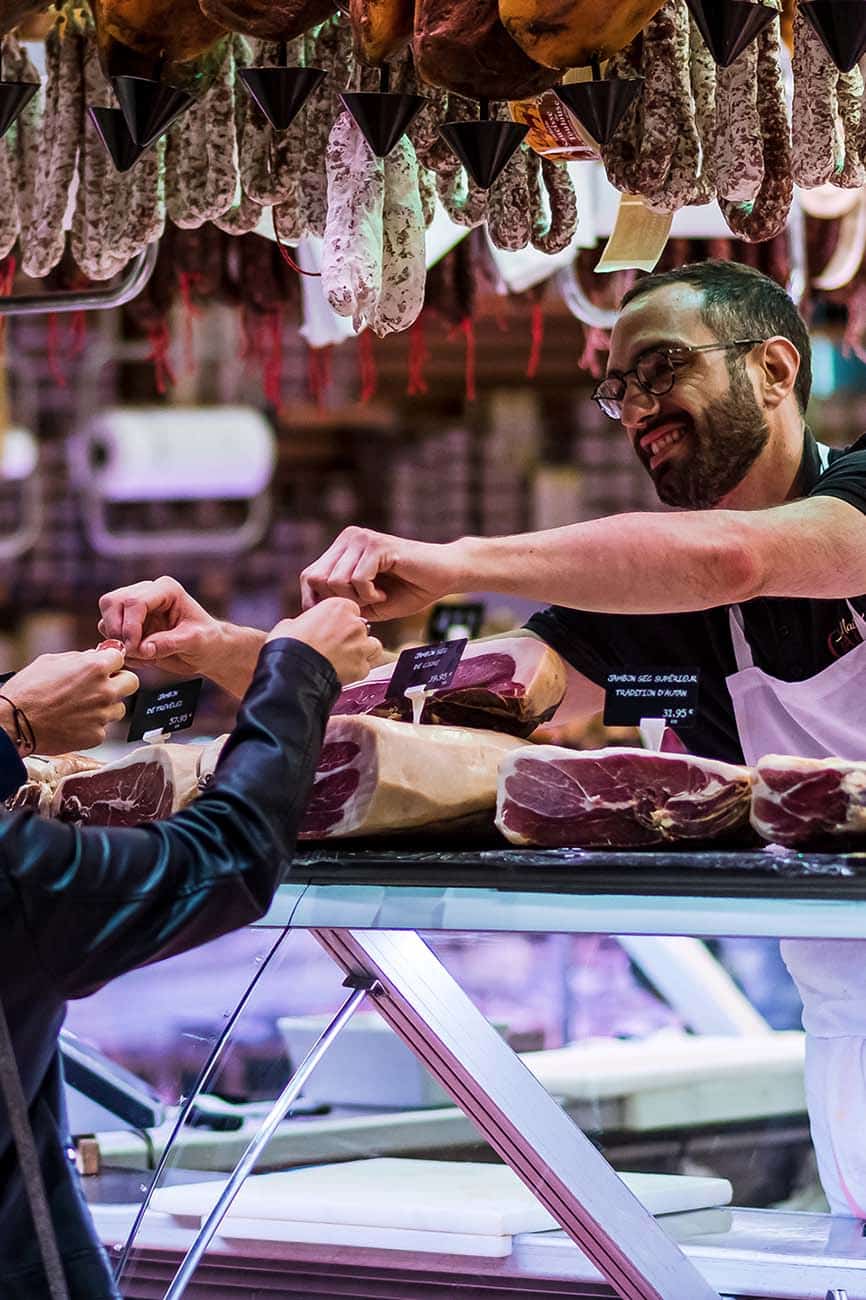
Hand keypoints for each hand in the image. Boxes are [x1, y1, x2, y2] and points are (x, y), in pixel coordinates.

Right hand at [0, 648, 138, 754]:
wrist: (14, 722)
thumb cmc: (27, 690)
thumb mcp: (51, 661)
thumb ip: (80, 658)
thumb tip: (95, 655)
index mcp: (95, 668)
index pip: (120, 658)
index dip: (109, 662)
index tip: (105, 666)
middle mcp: (104, 691)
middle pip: (132, 683)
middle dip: (119, 682)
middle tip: (103, 686)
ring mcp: (102, 715)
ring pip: (119, 708)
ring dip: (107, 706)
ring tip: (82, 707)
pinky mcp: (97, 736)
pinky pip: (104, 727)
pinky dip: (93, 725)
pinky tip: (75, 722)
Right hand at [98, 576, 265, 694]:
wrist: (207, 651)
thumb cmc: (208, 641)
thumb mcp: (196, 642)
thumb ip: (170, 643)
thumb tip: (143, 648)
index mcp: (166, 589)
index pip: (134, 601)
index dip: (130, 626)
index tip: (136, 649)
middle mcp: (147, 593)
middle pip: (112, 603)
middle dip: (118, 631)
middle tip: (132, 653)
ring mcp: (135, 608)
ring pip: (106, 618)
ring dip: (119, 642)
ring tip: (145, 657)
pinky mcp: (129, 624)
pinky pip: (110, 635)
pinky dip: (121, 650)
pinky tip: (143, 658)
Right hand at [267, 598, 381, 684]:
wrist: (292, 670)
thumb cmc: (289, 645)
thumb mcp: (290, 623)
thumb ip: (306, 621)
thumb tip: (302, 626)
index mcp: (338, 606)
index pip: (350, 610)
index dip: (340, 621)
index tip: (332, 630)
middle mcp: (354, 623)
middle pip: (361, 628)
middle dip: (350, 637)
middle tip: (334, 647)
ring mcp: (360, 645)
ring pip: (372, 646)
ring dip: (361, 652)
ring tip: (344, 660)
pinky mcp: (362, 667)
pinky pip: (366, 667)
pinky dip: (357, 670)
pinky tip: (343, 673)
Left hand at [300, 527, 459, 621]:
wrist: (445, 576)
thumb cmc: (409, 590)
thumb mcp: (368, 602)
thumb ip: (342, 603)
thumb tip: (313, 614)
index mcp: (342, 548)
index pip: (309, 576)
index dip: (318, 600)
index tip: (345, 612)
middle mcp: (348, 538)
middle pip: (317, 579)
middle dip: (339, 601)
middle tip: (364, 605)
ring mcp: (362, 539)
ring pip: (335, 581)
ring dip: (357, 599)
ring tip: (377, 597)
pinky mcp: (377, 546)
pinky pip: (357, 579)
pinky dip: (369, 595)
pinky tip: (384, 594)